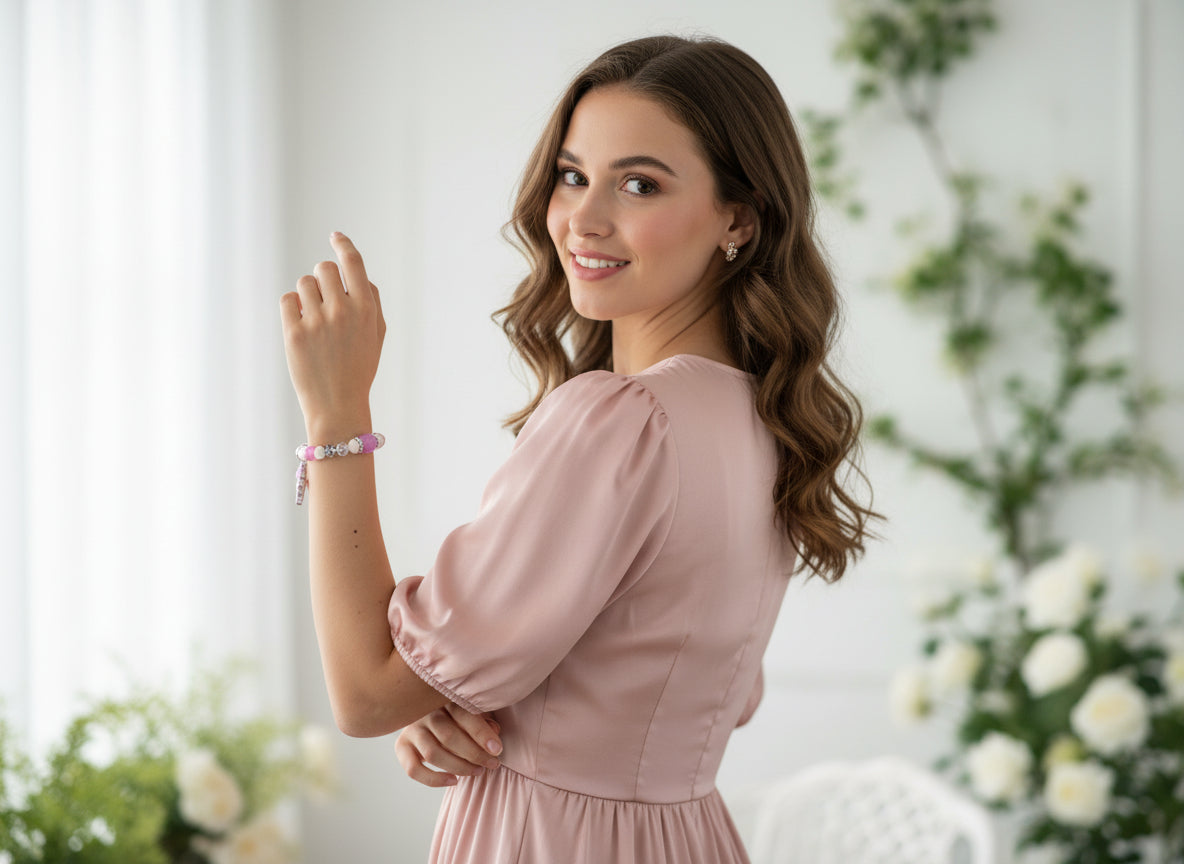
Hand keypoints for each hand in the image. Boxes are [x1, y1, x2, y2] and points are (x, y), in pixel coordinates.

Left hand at [279, 232, 386, 432]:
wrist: (338, 405)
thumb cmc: (359, 368)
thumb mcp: (377, 334)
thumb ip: (371, 300)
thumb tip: (356, 272)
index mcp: (366, 309)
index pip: (353, 263)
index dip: (343, 244)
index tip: (335, 236)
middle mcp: (343, 311)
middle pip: (324, 269)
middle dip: (323, 279)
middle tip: (325, 301)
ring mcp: (317, 321)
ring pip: (303, 283)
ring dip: (306, 296)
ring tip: (314, 320)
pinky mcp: (294, 333)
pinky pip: (287, 300)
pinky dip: (292, 309)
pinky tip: (301, 327)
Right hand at [395, 704, 502, 787]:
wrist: (426, 715)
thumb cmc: (457, 714)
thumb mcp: (471, 711)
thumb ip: (484, 720)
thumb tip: (494, 731)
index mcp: (444, 698)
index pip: (463, 714)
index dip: (481, 734)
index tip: (497, 749)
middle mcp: (425, 712)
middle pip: (448, 736)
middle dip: (474, 754)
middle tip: (492, 764)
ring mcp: (412, 729)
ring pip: (433, 753)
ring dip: (459, 766)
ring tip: (478, 771)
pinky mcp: (402, 747)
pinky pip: (413, 769)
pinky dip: (434, 780)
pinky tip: (453, 781)